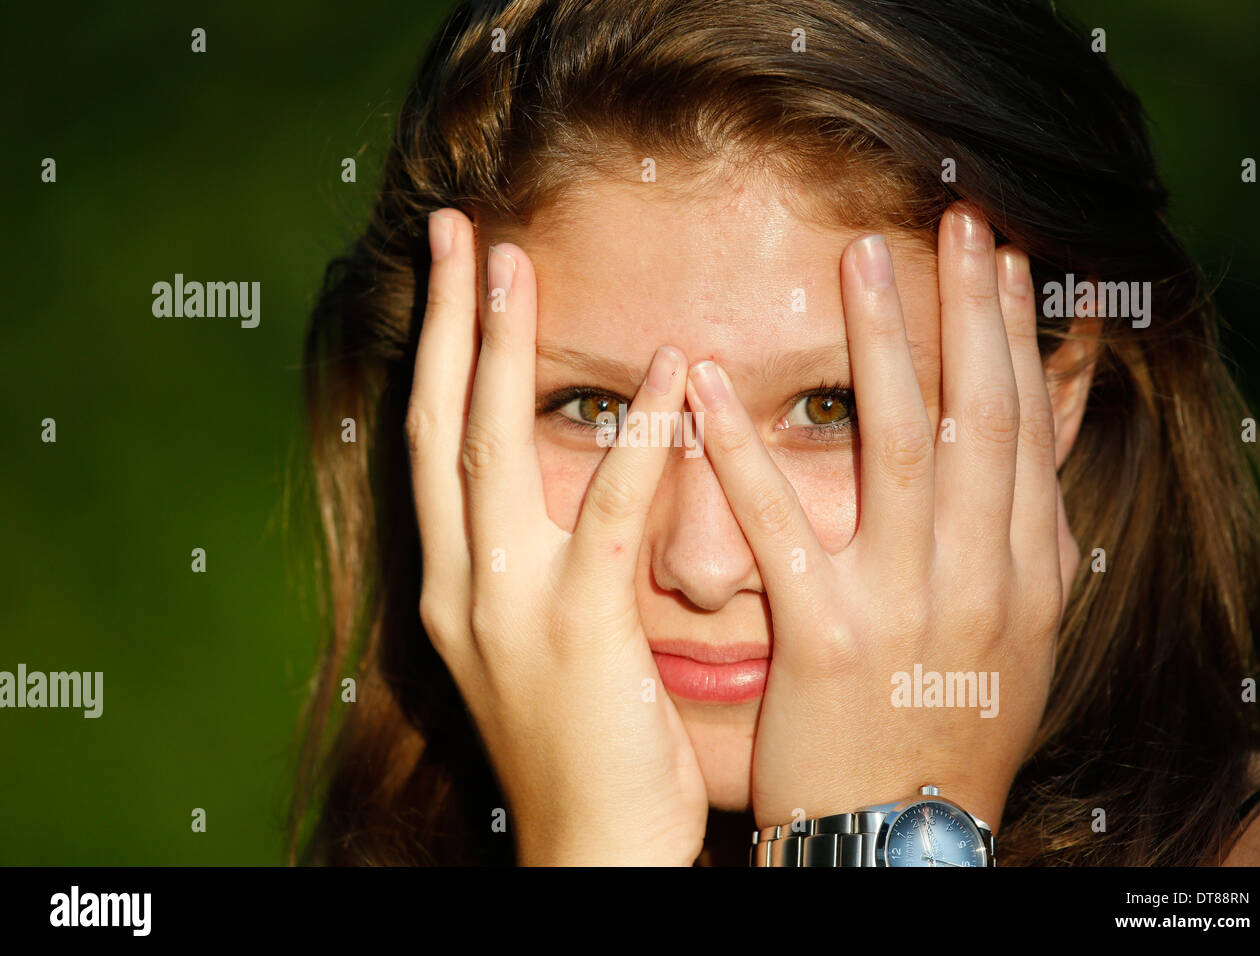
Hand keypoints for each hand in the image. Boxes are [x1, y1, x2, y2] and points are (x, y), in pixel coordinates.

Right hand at [406, 209, 707, 864]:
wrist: (593, 851)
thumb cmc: (584, 748)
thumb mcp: (540, 646)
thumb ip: (544, 564)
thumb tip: (572, 494)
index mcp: (457, 585)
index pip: (434, 448)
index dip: (441, 359)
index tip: (456, 280)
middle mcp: (462, 585)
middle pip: (438, 425)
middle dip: (446, 324)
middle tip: (458, 230)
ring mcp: (509, 607)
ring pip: (491, 449)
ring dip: (502, 348)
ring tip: (518, 262)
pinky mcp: (576, 633)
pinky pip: (606, 516)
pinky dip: (635, 438)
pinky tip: (669, 369)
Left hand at [682, 202, 1079, 832]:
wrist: (903, 837)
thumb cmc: (948, 731)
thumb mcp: (1017, 637)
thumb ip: (1023, 539)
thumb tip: (1039, 448)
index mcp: (1026, 573)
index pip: (1027, 430)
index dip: (1017, 338)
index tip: (1003, 260)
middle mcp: (980, 576)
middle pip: (980, 417)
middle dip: (967, 312)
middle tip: (952, 221)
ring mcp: (908, 603)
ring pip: (901, 448)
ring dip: (884, 346)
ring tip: (859, 262)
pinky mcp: (829, 637)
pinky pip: (784, 526)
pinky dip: (747, 450)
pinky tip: (713, 383)